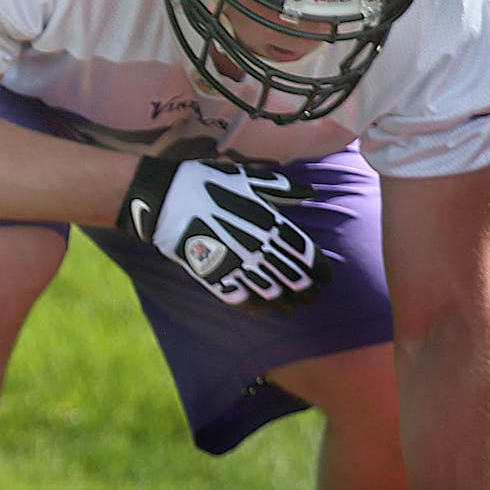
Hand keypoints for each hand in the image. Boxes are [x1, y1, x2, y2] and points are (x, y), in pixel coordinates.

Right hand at [118, 158, 330, 311]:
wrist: (163, 197)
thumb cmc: (206, 183)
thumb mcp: (246, 179)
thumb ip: (281, 190)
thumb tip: (311, 193)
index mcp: (269, 222)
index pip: (305, 254)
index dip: (320, 269)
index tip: (326, 277)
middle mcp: (257, 246)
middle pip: (294, 278)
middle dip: (307, 290)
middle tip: (312, 297)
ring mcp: (235, 263)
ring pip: (271, 293)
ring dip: (285, 303)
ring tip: (291, 308)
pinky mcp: (212, 275)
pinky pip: (240, 299)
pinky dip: (254, 307)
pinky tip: (261, 310)